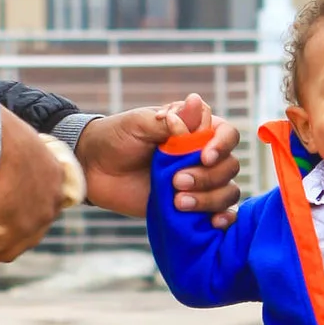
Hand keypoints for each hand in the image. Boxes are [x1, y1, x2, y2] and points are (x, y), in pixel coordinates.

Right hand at [0, 108, 75, 263]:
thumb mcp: (17, 140)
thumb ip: (18, 156)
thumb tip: (2, 158)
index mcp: (56, 174)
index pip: (45, 200)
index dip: (25, 207)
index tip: (5, 207)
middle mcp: (52, 199)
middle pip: (35, 225)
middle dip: (14, 229)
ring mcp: (36, 218)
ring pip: (18, 243)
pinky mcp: (15, 231)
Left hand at [76, 97, 241, 223]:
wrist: (94, 169)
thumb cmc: (116, 138)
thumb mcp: (139, 124)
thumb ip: (171, 120)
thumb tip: (197, 102)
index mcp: (195, 130)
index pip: (227, 134)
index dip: (222, 146)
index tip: (204, 157)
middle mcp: (202, 156)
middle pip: (229, 166)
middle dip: (207, 177)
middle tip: (176, 182)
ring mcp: (198, 183)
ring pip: (226, 191)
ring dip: (209, 199)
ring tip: (178, 202)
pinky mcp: (190, 207)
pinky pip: (219, 213)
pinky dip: (224, 218)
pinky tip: (214, 222)